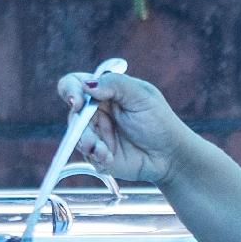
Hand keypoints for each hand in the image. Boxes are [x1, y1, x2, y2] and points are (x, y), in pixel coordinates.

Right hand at [53, 68, 195, 185]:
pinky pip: (87, 155)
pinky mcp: (98, 155)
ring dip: (87, 143)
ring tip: (102, 151)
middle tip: (90, 137)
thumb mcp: (142, 96)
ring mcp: (96, 134)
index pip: (75, 84)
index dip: (70, 90)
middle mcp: (96, 112)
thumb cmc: (159, 121)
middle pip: (73, 113)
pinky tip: (108, 158)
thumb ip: (115, 85)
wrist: (170, 155)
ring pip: (76, 136)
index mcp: (105, 92)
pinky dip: (96, 156)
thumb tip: (87, 85)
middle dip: (79, 125)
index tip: (77, 102)